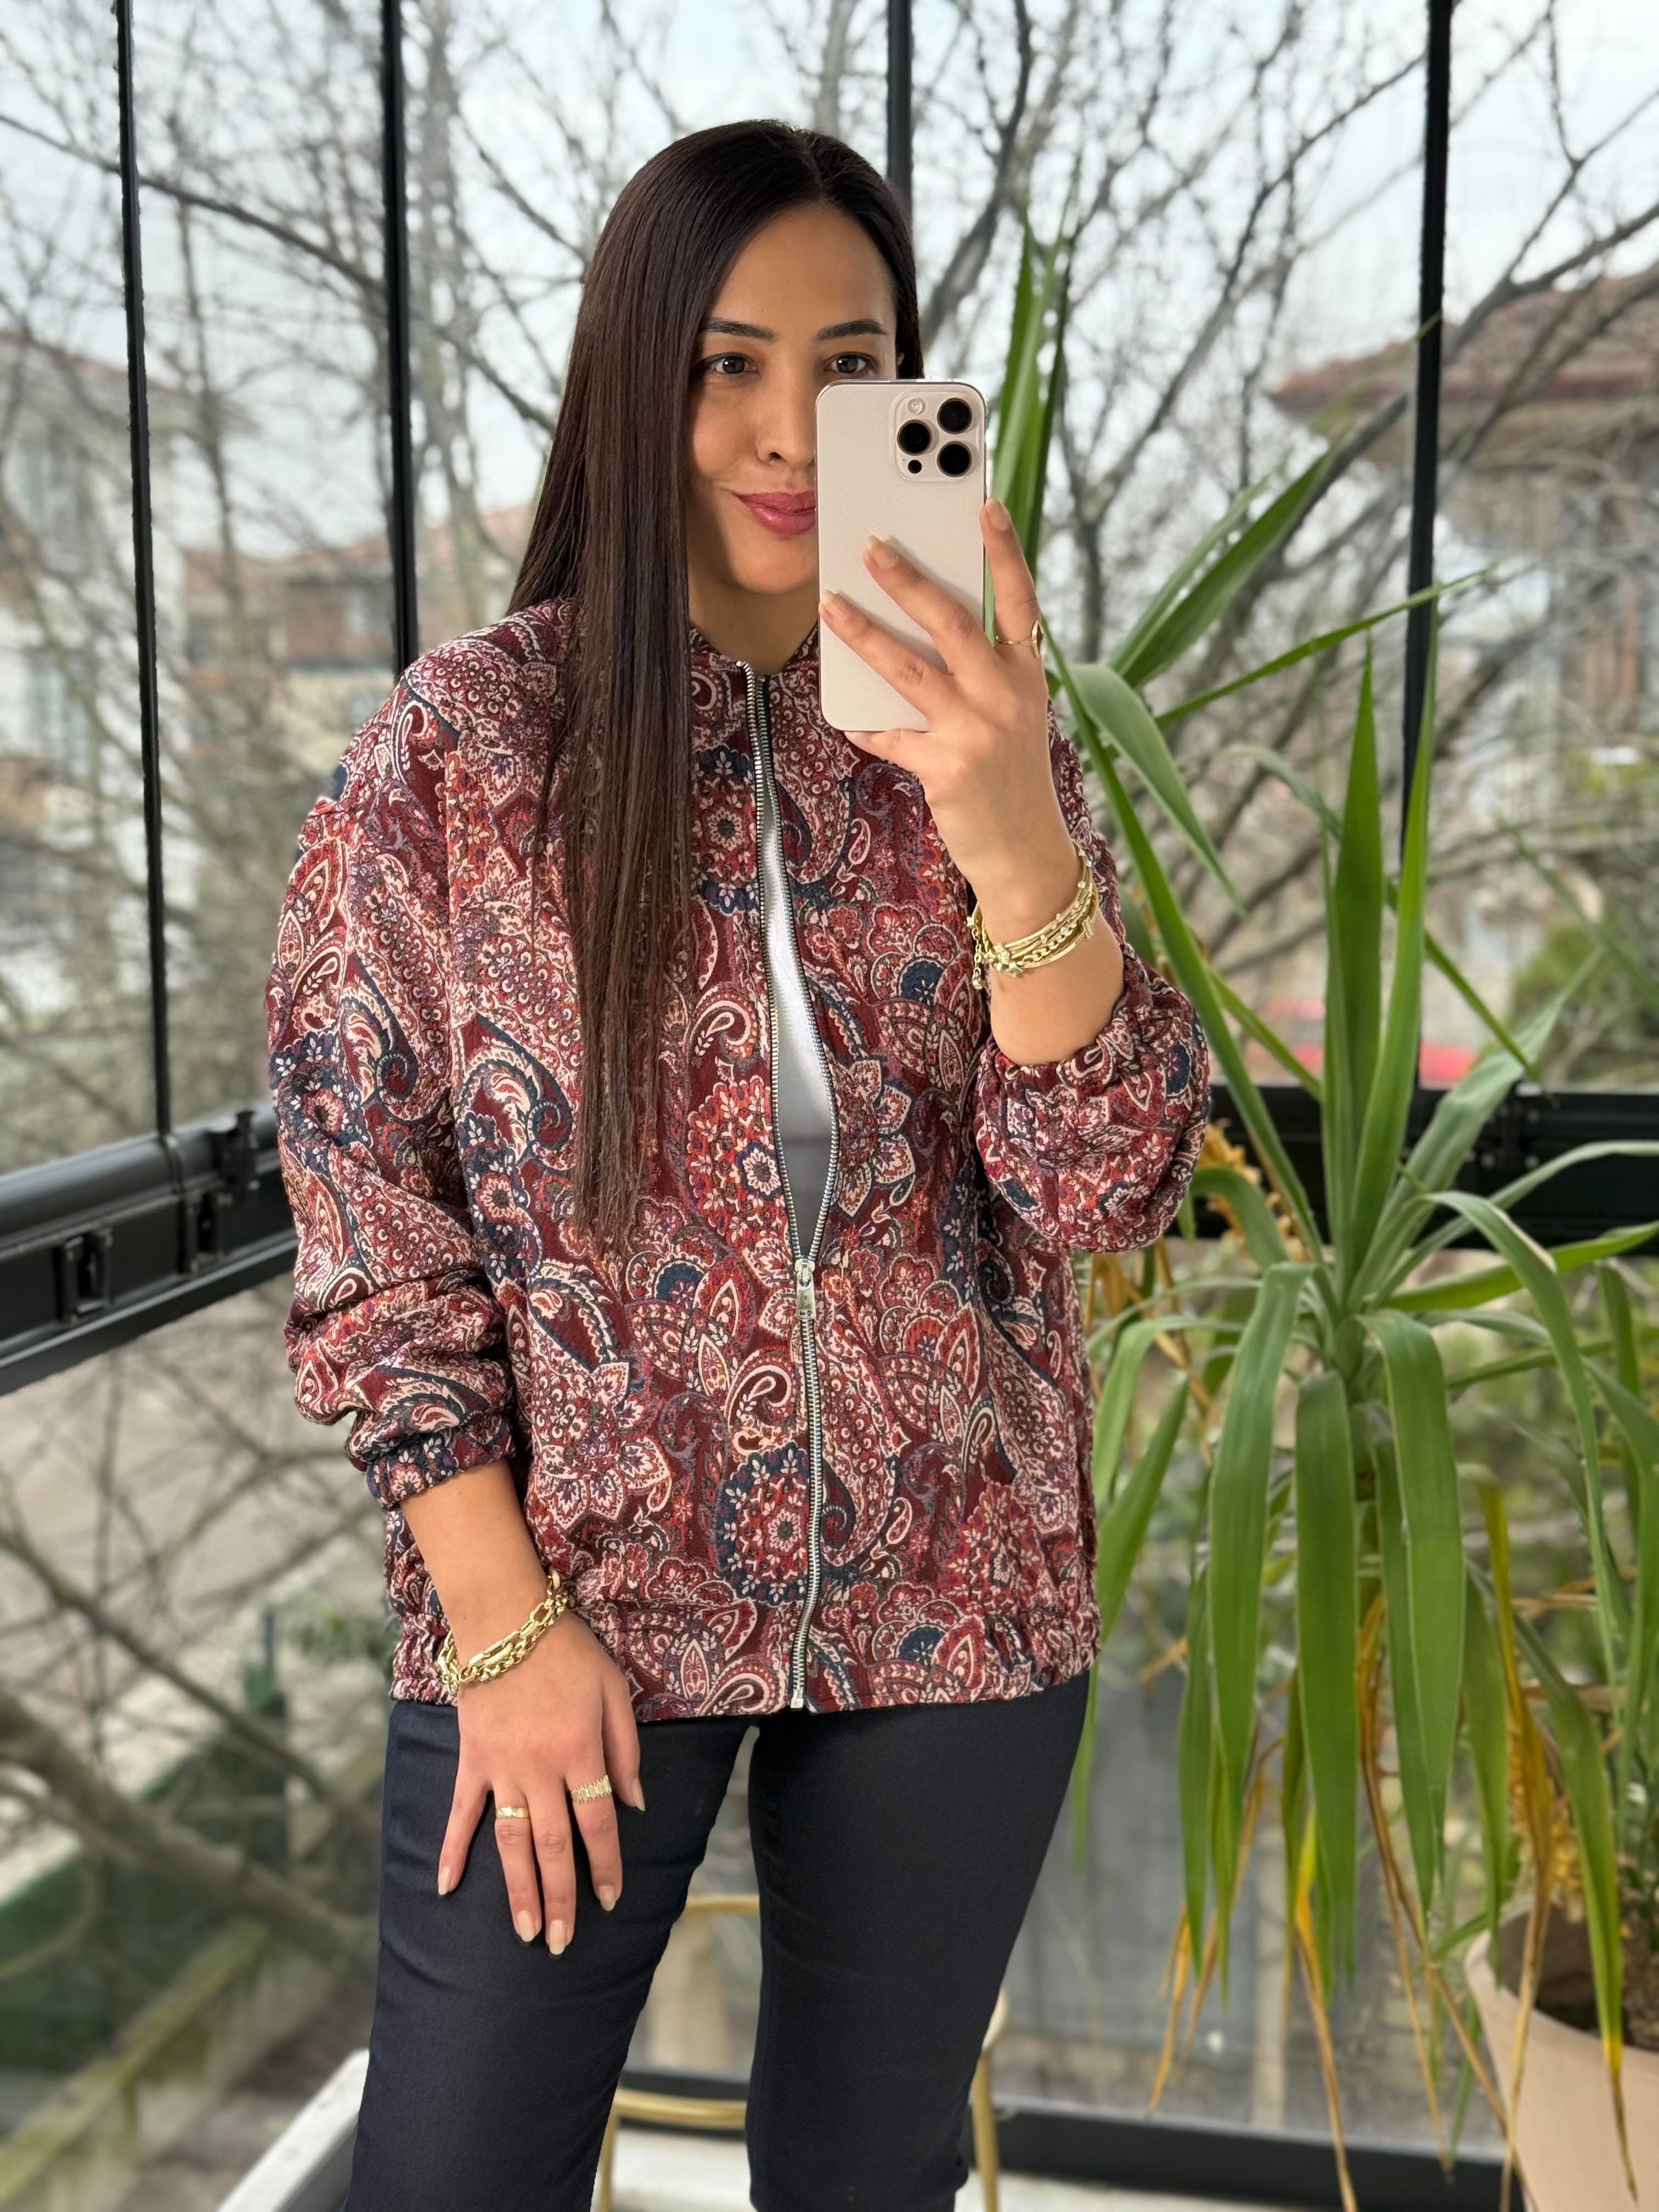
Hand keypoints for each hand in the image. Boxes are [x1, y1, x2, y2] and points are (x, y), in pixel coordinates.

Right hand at [436, 1605, 643, 1953]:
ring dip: (518, 1890)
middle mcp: (540, 1770)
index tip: (611, 1900)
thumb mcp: (614, 1690)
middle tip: (560, 1944)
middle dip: (560, 1899)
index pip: (598, 1823)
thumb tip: (636, 1804)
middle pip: (554, 1846)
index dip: (607, 1865)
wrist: (507, 1617)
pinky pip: (460, 1812)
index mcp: (581, 1753)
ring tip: (524, 1932)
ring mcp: (501, 1768)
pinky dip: (452, 1851)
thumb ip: (626, 1750)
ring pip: (511, 1842)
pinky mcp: (471, 1759)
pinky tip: (447, 1888)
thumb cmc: (568, 1650)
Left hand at [818, 497, 1077, 938]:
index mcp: (1027, 675)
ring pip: (909, 669)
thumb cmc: (1011, 777)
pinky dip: (864, 724)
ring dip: (864, 633)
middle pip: (952, 623)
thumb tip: (916, 632)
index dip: (1003, 553)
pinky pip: (889, 734)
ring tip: (832, 604)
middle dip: (907, 580)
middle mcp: (1006, 696)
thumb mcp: (1014, 716)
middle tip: (871, 545)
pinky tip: (846, 716)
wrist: (1025, 852)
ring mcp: (976, 731)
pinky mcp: (945, 767)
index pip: (1019, 600)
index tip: (985, 506)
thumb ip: (980, 674)